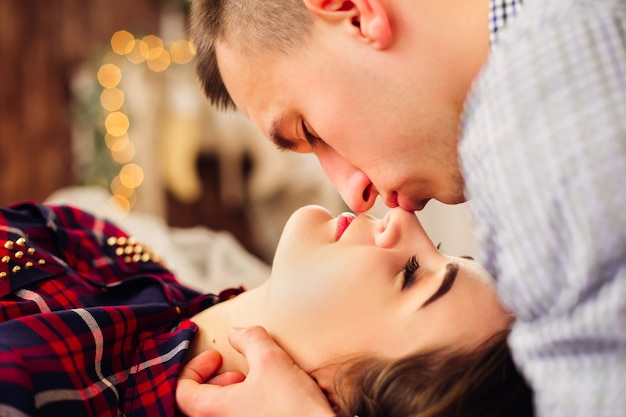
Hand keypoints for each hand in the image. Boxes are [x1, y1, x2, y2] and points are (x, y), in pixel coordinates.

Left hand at [176, 326, 334, 416]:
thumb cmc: (294, 409)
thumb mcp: (272, 361)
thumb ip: (250, 339)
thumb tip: (237, 333)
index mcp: (213, 411)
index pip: (182, 390)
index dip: (195, 367)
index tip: (216, 357)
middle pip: (198, 403)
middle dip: (215, 381)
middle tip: (235, 372)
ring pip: (219, 412)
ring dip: (231, 394)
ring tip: (255, 384)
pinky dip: (244, 406)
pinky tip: (269, 400)